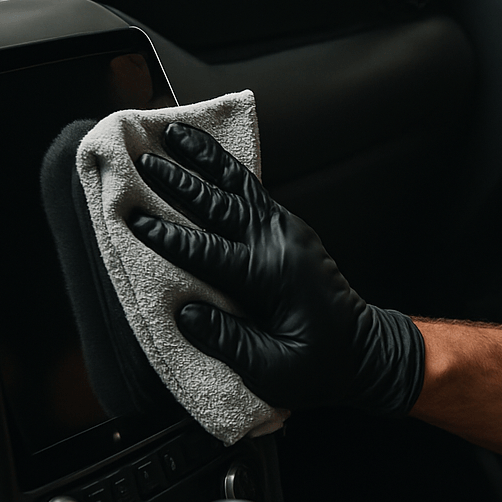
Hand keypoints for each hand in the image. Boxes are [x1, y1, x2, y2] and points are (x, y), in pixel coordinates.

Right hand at [127, 122, 423, 414]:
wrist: (367, 352)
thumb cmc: (321, 366)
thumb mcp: (274, 370)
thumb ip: (228, 342)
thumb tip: (185, 313)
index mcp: (272, 277)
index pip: (210, 252)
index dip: (169, 237)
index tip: (134, 221)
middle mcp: (280, 244)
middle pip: (221, 206)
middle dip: (179, 182)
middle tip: (143, 161)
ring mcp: (289, 231)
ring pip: (239, 187)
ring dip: (204, 159)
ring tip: (173, 132)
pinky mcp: (291, 230)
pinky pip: (253, 192)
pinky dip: (226, 170)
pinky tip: (207, 155)